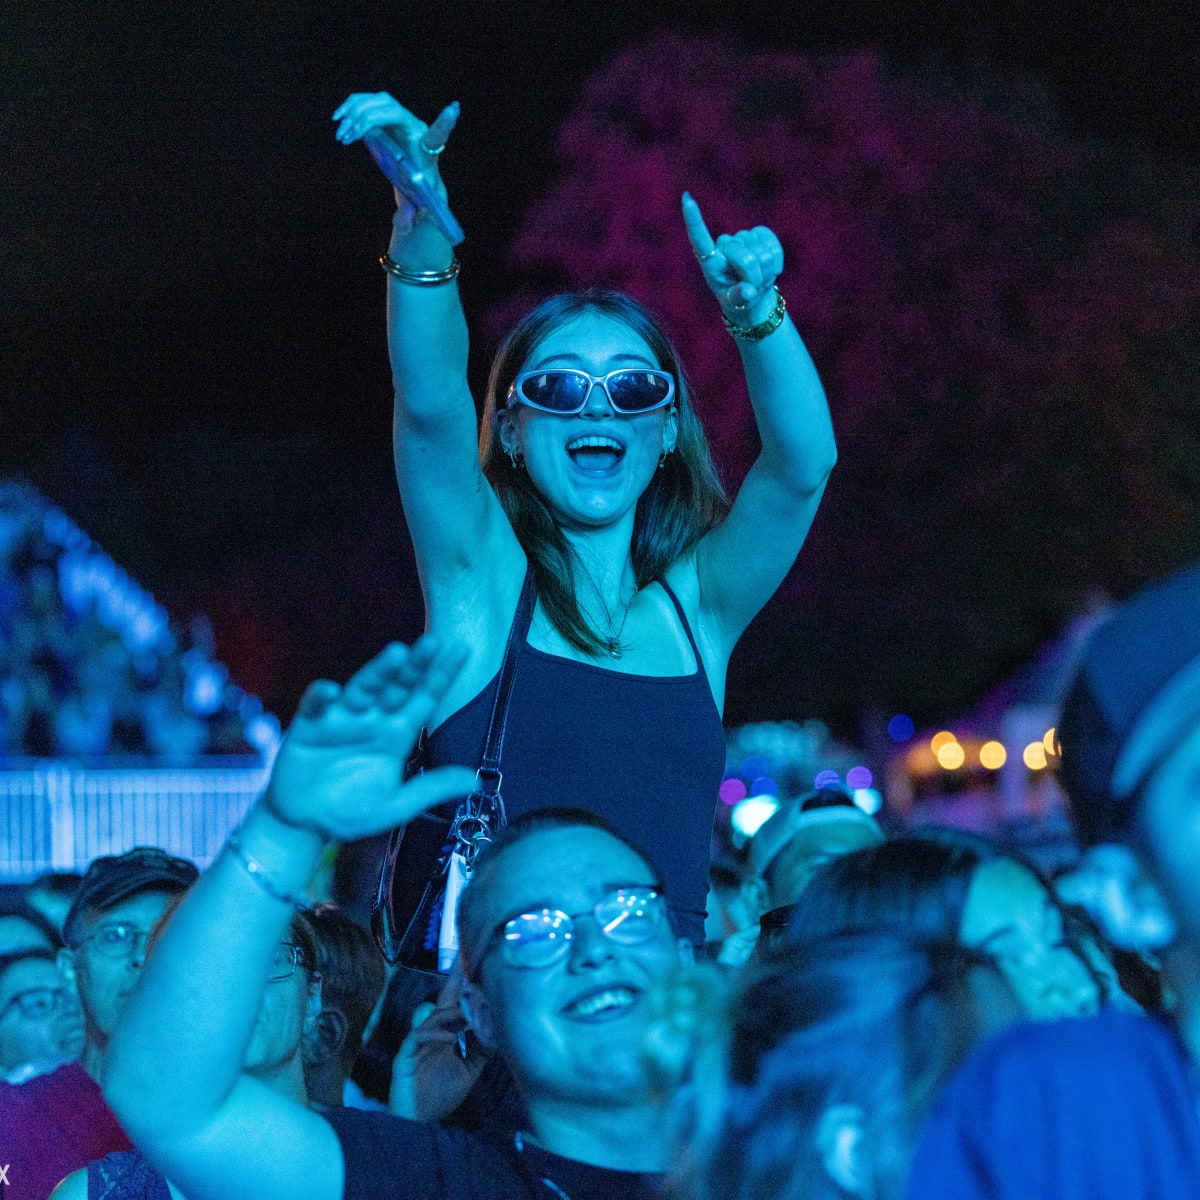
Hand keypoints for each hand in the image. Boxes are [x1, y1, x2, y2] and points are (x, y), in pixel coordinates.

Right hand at [263, 635, 475, 841]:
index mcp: (397, 734)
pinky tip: (331, 691)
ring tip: (396, 654)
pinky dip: (321, 697)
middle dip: (414, 666)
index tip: (462, 649)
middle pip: (397, 687)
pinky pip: (316, 707)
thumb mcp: (397, 805)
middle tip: (432, 643)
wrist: (305, 824)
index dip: (442, 674)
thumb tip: (476, 782)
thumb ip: (432, 789)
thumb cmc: (352, 811)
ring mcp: (341, 720)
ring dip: (378, 672)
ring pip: (363, 689)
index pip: (424, 698)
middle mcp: (373, 720)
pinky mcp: (309, 727)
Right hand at [332, 92, 458, 213]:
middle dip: (367, 118)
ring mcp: (400, 118)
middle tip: (347, 135)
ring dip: (356, 111)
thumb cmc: (418, 194)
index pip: (438, 136)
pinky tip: (339, 120)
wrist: (413, 181)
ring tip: (341, 132)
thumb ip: (408, 218)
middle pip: (392, 110)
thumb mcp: (415, 210)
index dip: (445, 123)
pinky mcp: (386, 115)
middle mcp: (415, 128)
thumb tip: (402, 218)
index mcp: (426, 150)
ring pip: (379, 101)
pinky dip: (352, 107)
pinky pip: (368, 103)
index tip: (454, 110)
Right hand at [401, 957, 491, 1121]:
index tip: (472, 960)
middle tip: (464, 961)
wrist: (419, 1124)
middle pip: (443, 1001)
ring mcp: (416, 1044)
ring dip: (450, 1013)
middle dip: (454, 981)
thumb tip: (498, 1027)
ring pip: (432, 1017)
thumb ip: (481, 1049)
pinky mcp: (404, 1058)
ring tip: (467, 1013)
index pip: (455, 1003)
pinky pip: (416, 1039)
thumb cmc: (440, 1096)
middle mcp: (431, 1033)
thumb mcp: (469, 1071)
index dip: (462, 983)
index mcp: (445, 1034)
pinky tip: (449, 1038)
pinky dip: (434, 1035)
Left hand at [682, 192, 783, 325]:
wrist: (753, 295)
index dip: (694, 220)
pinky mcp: (760, 233)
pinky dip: (776, 259)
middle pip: (745, 256)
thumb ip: (739, 298)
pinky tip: (771, 268)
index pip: (699, 238)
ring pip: (762, 252)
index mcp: (710, 261)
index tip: (687, 199)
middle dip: (753, 276)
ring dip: (765, 271)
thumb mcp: (735, 304)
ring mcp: (741, 237)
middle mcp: (723, 245)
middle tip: (752, 286)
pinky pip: (772, 243)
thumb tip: (747, 292)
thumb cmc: (737, 299)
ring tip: (759, 278)